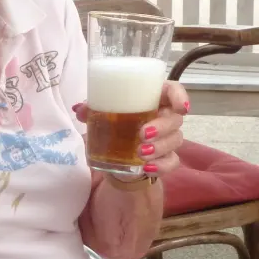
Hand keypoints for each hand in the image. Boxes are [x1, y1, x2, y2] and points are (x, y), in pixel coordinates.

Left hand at [73, 81, 189, 177]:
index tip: (180, 106)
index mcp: (152, 99)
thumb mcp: (101, 114)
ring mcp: (167, 138)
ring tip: (140, 153)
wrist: (116, 156)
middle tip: (143, 134)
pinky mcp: (165, 158)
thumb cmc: (115, 124)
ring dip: (160, 147)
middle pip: (175, 119)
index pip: (173, 90)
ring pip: (176, 140)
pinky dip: (162, 166)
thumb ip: (91, 109)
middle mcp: (164, 117)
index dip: (179, 95)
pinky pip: (172, 162)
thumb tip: (78, 108)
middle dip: (162, 127)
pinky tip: (148, 168)